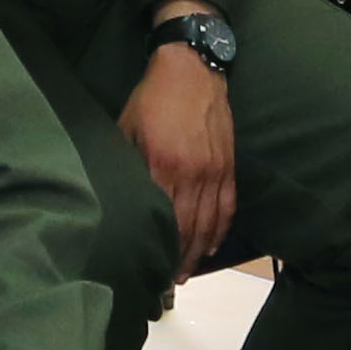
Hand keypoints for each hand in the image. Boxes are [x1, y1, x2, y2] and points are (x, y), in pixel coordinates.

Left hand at [121, 36, 237, 271]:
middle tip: (167, 283)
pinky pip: (228, 205)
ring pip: (209, 222)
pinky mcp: (229, 163)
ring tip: (186, 273)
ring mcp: (214, 169)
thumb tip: (122, 196)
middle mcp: (192, 172)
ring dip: (197, 251)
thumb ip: (127, 163)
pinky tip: (211, 246)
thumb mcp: (127, 128)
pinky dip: (220, 230)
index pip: (163, 217)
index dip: (158, 246)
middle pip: (187, 228)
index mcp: (162, 164)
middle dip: (178, 259)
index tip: (148, 266)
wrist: (192, 67)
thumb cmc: (152, 97)